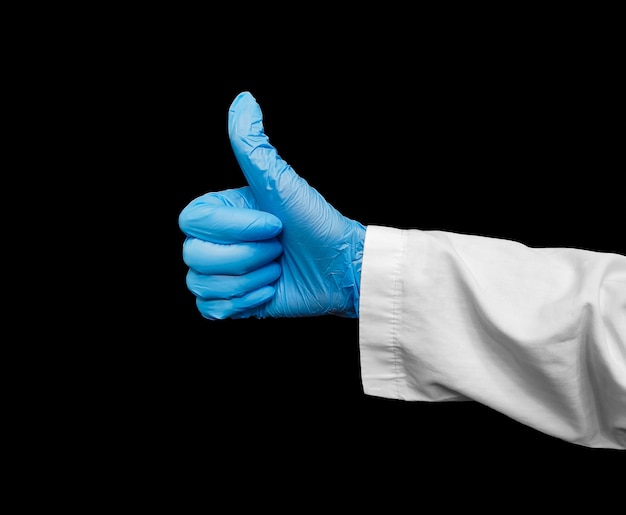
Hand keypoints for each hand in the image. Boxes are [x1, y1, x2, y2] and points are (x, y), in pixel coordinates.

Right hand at [178, 91, 364, 319]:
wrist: (338, 268)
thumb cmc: (314, 222)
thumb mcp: (280, 181)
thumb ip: (252, 143)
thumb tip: (243, 99)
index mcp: (219, 211)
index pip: (193, 221)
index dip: (233, 228)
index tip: (273, 225)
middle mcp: (215, 241)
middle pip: (194, 256)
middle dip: (247, 256)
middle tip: (278, 250)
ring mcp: (221, 273)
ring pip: (203, 285)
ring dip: (251, 280)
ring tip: (276, 270)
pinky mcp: (231, 302)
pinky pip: (212, 311)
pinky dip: (244, 303)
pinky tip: (267, 291)